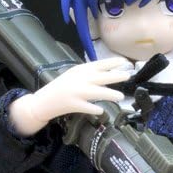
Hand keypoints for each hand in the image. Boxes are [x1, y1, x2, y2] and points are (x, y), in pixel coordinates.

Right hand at [8, 57, 132, 136]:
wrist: (44, 101)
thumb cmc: (61, 88)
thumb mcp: (74, 76)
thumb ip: (89, 74)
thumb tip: (108, 74)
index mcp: (80, 70)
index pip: (99, 64)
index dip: (112, 63)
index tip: (124, 62)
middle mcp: (79, 79)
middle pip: (100, 77)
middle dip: (115, 76)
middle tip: (128, 75)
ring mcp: (76, 92)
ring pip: (96, 92)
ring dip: (109, 94)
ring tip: (121, 96)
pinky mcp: (73, 104)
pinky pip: (87, 107)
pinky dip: (94, 109)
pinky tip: (101, 110)